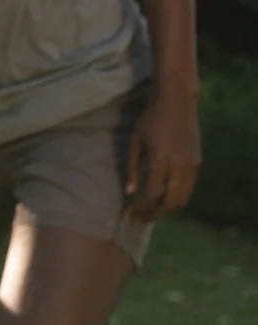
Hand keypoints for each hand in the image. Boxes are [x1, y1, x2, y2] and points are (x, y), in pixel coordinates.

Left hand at [124, 88, 200, 221]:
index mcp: (160, 161)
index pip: (151, 195)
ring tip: (149, 212)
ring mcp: (191, 166)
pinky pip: (189, 189)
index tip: (127, 216)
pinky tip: (164, 199)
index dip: (139, 209)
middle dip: (152, 215)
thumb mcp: (135, 142)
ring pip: (181, 199)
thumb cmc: (150, 121)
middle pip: (168, 203)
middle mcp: (178, 167)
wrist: (177, 104)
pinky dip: (177, 199)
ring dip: (166, 210)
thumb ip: (132, 168)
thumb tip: (129, 192)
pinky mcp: (197, 164)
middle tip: (137, 220)